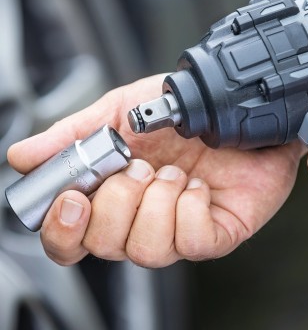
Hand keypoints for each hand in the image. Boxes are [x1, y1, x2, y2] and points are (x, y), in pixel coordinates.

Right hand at [8, 74, 304, 266]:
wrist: (235, 107)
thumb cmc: (183, 112)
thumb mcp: (122, 111)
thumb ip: (75, 135)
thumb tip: (22, 156)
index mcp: (116, 195)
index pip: (73, 237)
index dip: (63, 229)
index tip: (73, 198)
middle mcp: (144, 219)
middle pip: (105, 245)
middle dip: (118, 202)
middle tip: (140, 166)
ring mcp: (180, 230)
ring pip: (147, 250)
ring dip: (156, 202)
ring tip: (174, 172)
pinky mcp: (216, 234)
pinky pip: (192, 242)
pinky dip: (190, 207)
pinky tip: (197, 185)